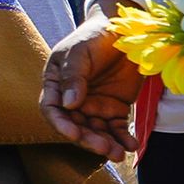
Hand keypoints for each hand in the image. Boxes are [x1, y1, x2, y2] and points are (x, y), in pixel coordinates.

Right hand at [41, 4, 143, 159]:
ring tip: (120, 152)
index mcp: (56, 85)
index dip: (61, 124)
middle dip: (88, 139)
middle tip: (104, 148)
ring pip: (96, 131)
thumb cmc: (93, 37)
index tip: (73, 133)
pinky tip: (131, 145)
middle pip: (76, 125)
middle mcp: (72, 100)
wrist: (122, 30)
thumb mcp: (78, 53)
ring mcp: (94, 105)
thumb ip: (73, 77)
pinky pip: (116, 128)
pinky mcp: (114, 108)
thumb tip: (68, 104)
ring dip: (106, 144)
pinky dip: (123, 138)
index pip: (52, 110)